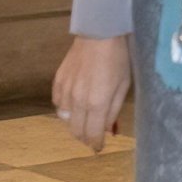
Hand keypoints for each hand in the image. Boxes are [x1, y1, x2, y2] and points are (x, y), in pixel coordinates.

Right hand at [53, 34, 131, 152]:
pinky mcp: (57, 81)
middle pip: (76, 131)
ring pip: (65, 119)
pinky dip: (65, 108)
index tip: (99, 147)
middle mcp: (78, 100)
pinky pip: (57, 103)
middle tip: (93, 136)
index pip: (92, 134)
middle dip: (85, 137)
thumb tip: (107, 130)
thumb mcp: (123, 86)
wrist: (99, 33)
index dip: (95, 144)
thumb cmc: (117, 59)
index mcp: (97, 103)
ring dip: (74, 123)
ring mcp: (65, 90)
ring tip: (85, 119)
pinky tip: (74, 104)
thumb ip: (113, 110)